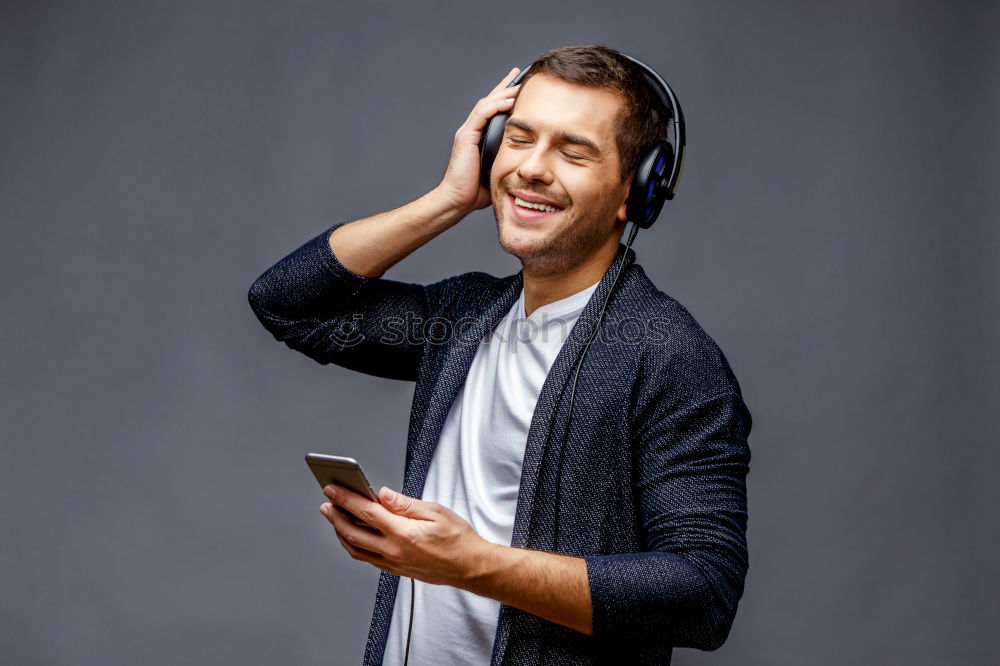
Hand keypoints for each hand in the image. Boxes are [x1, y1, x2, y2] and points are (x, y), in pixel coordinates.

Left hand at [320, 483, 492, 586]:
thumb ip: (405, 504)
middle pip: (353, 533)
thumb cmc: (457, 538)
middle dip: (335, 516)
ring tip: (334, 518)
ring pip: (355, 549)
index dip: (345, 499)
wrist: (468, 567)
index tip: (332, 489)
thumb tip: (383, 494)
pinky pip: (366, 558)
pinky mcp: (395, 570)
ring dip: (340, 532)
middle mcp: (393, 551)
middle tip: (326, 503)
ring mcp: (392, 563)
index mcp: (403, 533)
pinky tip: (352, 535)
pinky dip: (353, 545)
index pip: (366, 512)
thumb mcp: (435, 512)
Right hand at [434, 67, 522, 215]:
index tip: (520, 84)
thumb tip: (530, 157)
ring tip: (520, 85)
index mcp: (479, 136)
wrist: (458, 201)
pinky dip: (495, 106)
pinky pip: (481, 114)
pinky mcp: (465, 137)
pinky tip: (509, 101)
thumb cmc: (477, 191)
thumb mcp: (500, 170)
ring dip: (504, 93)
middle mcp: (472, 130)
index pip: (493, 110)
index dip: (506, 95)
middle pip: (490, 100)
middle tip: (521, 73)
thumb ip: (510, 159)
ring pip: (486, 104)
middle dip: (505, 86)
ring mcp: (467, 132)